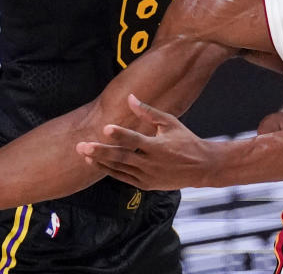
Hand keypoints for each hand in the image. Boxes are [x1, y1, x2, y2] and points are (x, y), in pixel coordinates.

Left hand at [76, 94, 219, 189]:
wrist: (201, 167)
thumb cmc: (185, 140)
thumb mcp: (170, 122)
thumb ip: (148, 112)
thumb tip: (130, 98)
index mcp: (158, 147)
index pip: (135, 140)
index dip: (120, 134)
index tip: (105, 128)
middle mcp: (151, 164)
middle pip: (122, 157)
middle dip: (100, 151)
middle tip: (82, 145)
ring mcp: (148, 176)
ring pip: (119, 169)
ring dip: (100, 161)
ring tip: (83, 153)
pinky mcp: (145, 185)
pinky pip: (123, 178)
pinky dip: (109, 171)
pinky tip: (95, 163)